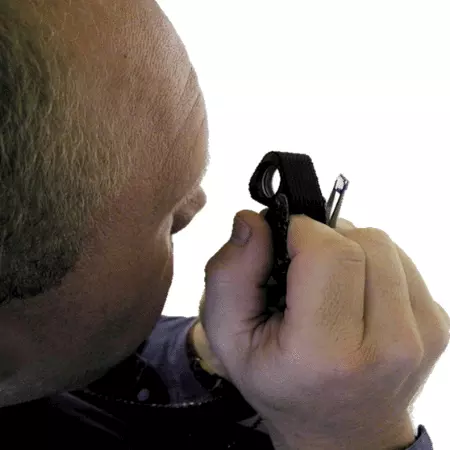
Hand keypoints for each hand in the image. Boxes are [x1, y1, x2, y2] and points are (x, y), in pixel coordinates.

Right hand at [200, 210, 449, 449]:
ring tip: (329, 283)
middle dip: (325, 239)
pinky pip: (401, 261)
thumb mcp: (229, 337)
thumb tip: (254, 219)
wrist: (341, 433)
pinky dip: (372, 265)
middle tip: (303, 269)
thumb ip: (230, 274)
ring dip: (349, 250)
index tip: (282, 246)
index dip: (299, 233)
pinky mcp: (438, 324)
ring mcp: (422, 335)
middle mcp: (387, 345)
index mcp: (325, 352)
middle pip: (362, 242)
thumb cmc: (280, 383)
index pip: (328, 252)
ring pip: (384, 245)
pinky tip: (355, 294)